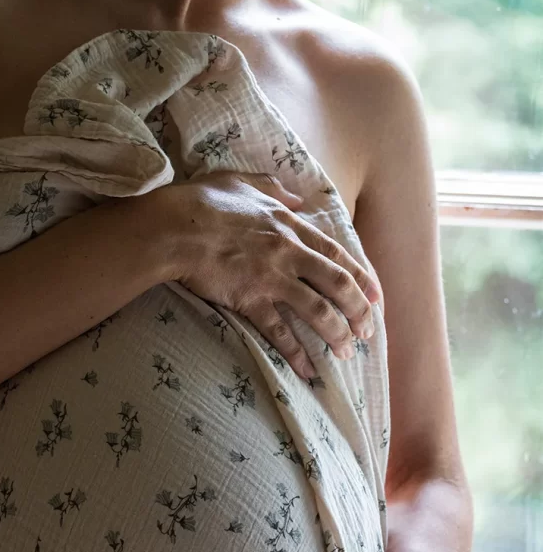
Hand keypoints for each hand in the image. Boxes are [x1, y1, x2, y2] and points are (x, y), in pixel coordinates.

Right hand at [158, 171, 381, 379]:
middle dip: (358, 310)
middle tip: (368, 331)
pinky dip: (295, 352)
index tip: (375, 295)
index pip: (337, 253)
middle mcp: (289, 252)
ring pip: (317, 309)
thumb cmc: (202, 201)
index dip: (361, 276)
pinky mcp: (250, 299)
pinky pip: (279, 330)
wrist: (175, 227)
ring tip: (346, 352)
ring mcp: (271, 277)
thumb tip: (295, 196)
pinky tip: (307, 370)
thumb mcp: (242, 181)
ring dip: (337, 333)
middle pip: (337, 284)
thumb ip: (272, 188)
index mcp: (289, 225)